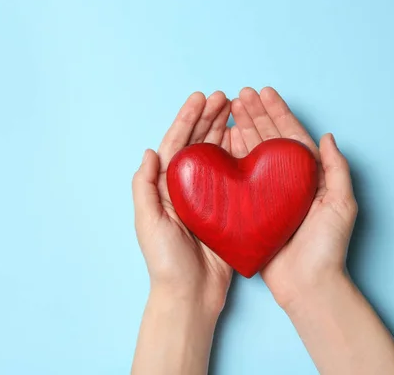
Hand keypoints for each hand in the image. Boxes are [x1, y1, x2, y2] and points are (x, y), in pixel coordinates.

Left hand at [132, 91, 233, 313]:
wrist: (191, 295)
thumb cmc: (165, 262)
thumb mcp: (148, 222)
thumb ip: (145, 187)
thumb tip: (149, 152)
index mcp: (165, 188)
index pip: (175, 144)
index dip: (187, 119)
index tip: (200, 98)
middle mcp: (185, 188)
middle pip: (197, 144)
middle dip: (209, 118)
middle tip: (225, 97)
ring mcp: (207, 198)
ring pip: (216, 156)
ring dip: (224, 132)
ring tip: (236, 110)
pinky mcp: (227, 211)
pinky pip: (234, 177)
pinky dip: (240, 158)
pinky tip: (248, 143)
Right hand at [228, 87, 357, 307]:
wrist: (306, 284)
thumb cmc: (326, 247)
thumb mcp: (341, 204)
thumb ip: (336, 169)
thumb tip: (328, 137)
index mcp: (307, 176)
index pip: (290, 135)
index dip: (277, 112)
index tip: (263, 92)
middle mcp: (285, 181)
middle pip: (268, 139)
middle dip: (255, 114)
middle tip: (239, 95)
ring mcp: (265, 193)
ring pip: (251, 153)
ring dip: (241, 129)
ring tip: (228, 109)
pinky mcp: (248, 208)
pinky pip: (238, 177)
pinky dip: (230, 157)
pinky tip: (221, 141)